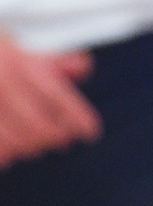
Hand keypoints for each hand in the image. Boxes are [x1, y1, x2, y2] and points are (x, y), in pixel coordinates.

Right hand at [0, 35, 99, 167]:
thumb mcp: (22, 49)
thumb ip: (55, 61)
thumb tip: (83, 69)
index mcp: (21, 64)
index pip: (57, 96)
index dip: (78, 117)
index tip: (91, 132)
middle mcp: (3, 83)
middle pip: (37, 124)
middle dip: (53, 137)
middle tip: (62, 140)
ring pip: (13, 140)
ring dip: (27, 148)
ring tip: (34, 147)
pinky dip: (4, 154)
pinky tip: (8, 156)